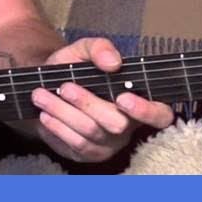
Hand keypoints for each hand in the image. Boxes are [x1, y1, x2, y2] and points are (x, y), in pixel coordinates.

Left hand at [30, 37, 174, 162]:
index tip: (123, 97)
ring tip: (42, 96)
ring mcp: (109, 143)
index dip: (145, 110)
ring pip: (91, 133)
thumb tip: (113, 62)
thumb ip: (98, 47)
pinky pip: (76, 145)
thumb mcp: (83, 50)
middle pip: (116, 124)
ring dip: (64, 113)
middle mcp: (128, 125)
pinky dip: (58, 128)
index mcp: (138, 100)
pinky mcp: (89, 154)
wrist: (47, 86)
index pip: (160, 115)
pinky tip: (45, 114)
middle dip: (88, 104)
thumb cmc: (74, 69)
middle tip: (65, 87)